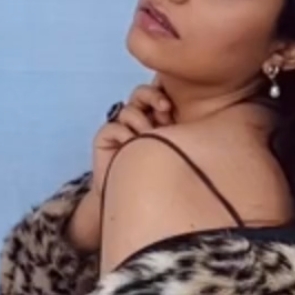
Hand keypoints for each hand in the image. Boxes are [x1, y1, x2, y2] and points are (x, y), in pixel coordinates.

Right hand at [91, 81, 175, 196]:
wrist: (143, 202)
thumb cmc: (170, 177)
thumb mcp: (183, 145)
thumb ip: (186, 126)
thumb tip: (188, 106)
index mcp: (160, 118)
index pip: (157, 92)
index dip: (160, 94)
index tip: (169, 107)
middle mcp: (140, 120)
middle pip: (141, 93)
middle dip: (153, 98)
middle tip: (165, 111)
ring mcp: (123, 128)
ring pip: (129, 110)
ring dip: (141, 124)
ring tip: (150, 140)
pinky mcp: (106, 138)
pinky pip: (114, 126)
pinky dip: (124, 136)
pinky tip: (131, 149)